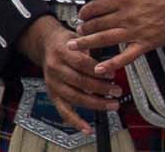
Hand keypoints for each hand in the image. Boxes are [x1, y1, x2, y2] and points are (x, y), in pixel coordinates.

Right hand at [21, 15, 117, 131]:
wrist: (47, 44)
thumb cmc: (69, 40)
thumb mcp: (81, 36)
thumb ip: (93, 46)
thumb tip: (112, 58)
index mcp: (63, 52)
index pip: (81, 63)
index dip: (97, 70)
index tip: (112, 74)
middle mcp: (55, 69)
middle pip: (79, 81)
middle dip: (101, 88)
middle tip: (117, 91)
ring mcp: (53, 83)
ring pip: (74, 97)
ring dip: (95, 103)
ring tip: (112, 104)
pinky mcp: (53, 94)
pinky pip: (64, 111)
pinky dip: (76, 121)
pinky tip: (87, 128)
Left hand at [76, 0, 164, 76]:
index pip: (96, 6)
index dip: (85, 11)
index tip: (81, 14)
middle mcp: (127, 15)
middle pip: (97, 23)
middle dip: (83, 27)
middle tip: (77, 31)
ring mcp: (134, 31)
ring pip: (105, 38)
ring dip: (87, 43)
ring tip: (75, 46)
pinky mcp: (143, 44)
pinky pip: (124, 56)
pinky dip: (111, 63)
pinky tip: (99, 68)